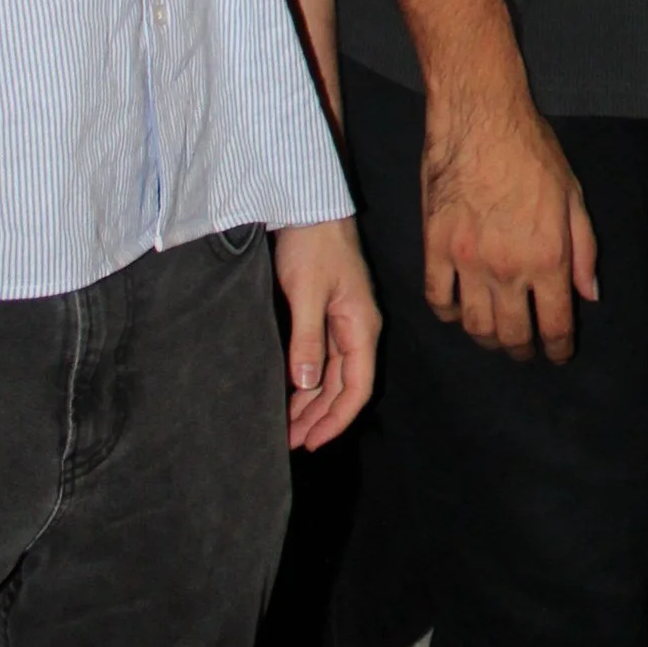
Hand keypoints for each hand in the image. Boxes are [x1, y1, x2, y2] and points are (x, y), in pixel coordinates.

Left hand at [272, 216, 379, 449]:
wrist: (309, 204)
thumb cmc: (312, 243)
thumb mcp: (307, 291)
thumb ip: (308, 339)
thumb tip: (307, 384)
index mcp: (361, 325)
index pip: (357, 387)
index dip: (336, 419)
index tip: (311, 442)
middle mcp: (357, 328)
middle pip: (345, 387)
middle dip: (320, 418)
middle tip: (289, 442)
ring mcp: (343, 321)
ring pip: (333, 376)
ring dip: (313, 403)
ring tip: (287, 427)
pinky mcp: (327, 313)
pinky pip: (322, 359)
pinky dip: (308, 381)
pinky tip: (291, 394)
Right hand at [420, 82, 598, 363]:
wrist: (480, 118)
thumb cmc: (533, 150)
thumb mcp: (574, 196)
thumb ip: (584, 250)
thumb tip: (588, 295)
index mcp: (548, 257)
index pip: (554, 324)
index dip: (558, 348)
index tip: (558, 354)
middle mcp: (508, 268)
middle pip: (512, 334)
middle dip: (523, 350)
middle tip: (526, 350)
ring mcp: (467, 261)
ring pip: (474, 325)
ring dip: (487, 339)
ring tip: (495, 337)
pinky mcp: (434, 248)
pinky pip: (438, 299)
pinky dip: (449, 313)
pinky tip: (459, 310)